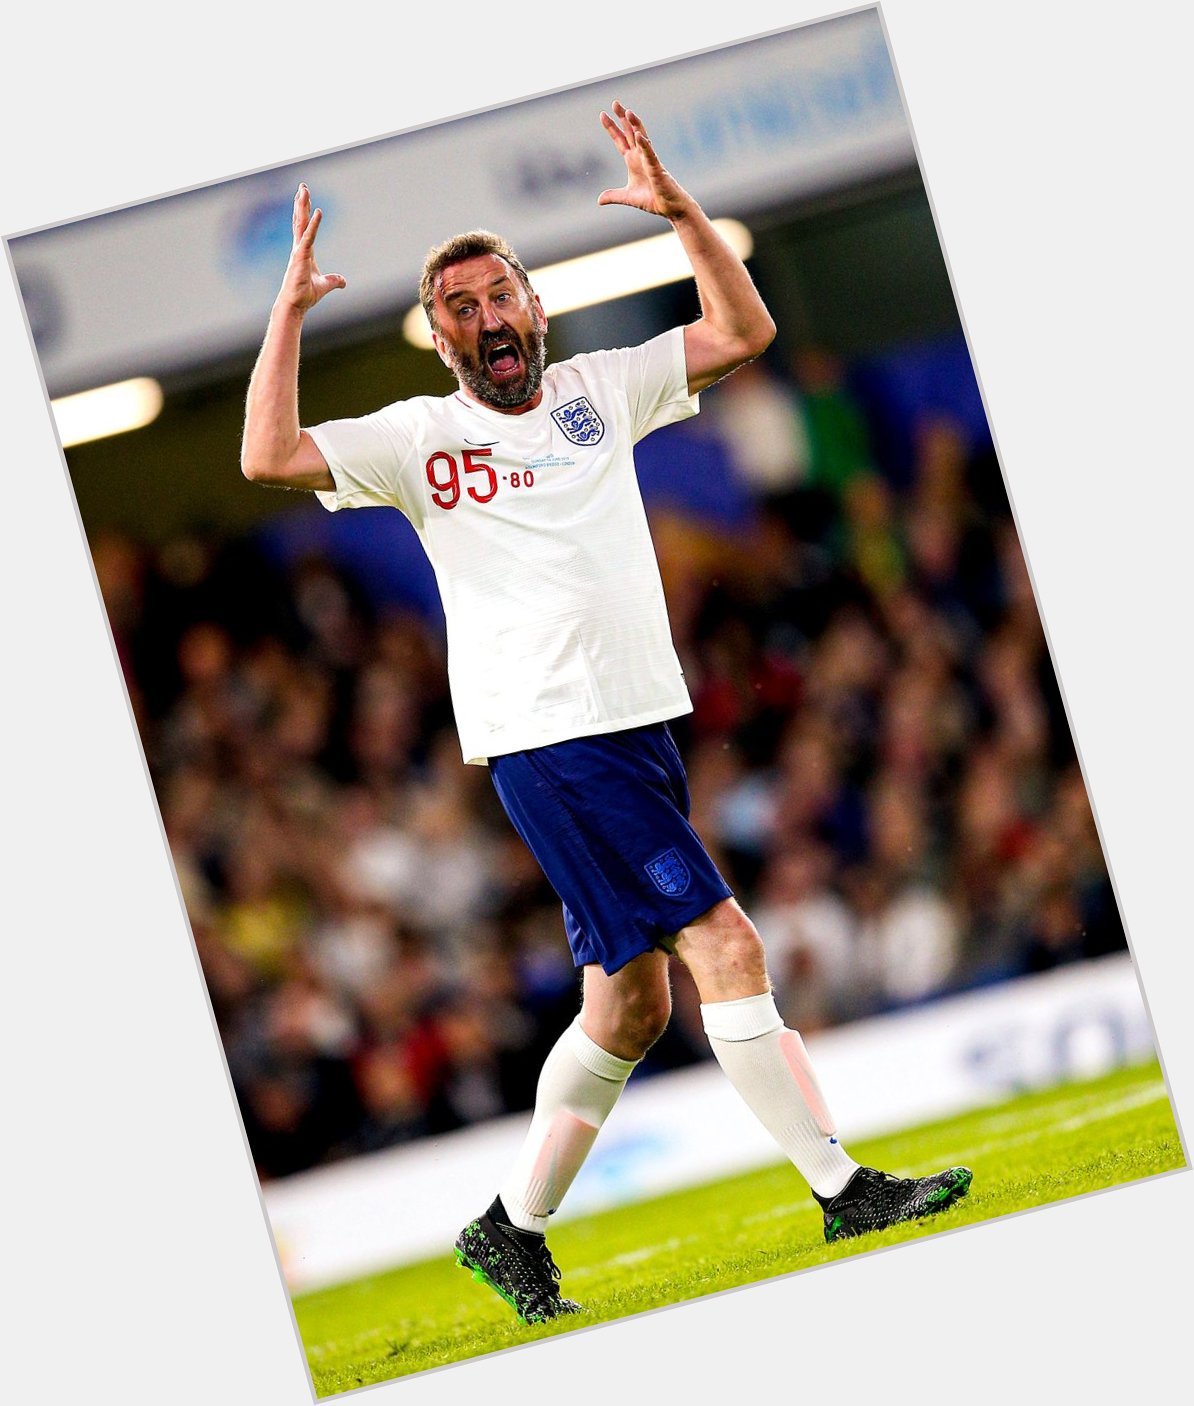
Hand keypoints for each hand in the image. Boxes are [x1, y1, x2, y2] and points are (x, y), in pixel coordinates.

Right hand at [277, 184, 346, 312]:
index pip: (303, 227)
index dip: (304, 212)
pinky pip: (308, 237)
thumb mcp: (325, 285)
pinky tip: (318, 213)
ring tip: (304, 190)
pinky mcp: (301, 257)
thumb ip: (334, 280)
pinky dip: (314, 225)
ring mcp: (298, 251)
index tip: (304, 198)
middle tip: (302, 187)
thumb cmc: (305, 295)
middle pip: (300, 220)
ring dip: (303, 206)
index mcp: (303, 251)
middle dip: (301, 203)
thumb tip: (343, 282)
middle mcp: (299, 248)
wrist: (296, 305)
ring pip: (300, 223)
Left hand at [597, 101, 690, 220]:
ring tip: (628, 112)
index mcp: (633, 160)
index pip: (620, 140)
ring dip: (635, 125)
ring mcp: (649, 160)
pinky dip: (644, 145)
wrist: (669, 208)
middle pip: (630, 132)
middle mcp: (640, 156)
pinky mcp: (657, 168)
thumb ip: (614, 196)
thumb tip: (599, 200)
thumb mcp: (628, 197)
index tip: (602, 114)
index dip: (611, 128)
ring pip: (642, 138)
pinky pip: (650, 154)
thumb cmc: (653, 199)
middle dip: (623, 118)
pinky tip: (638, 135)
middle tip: (615, 103)